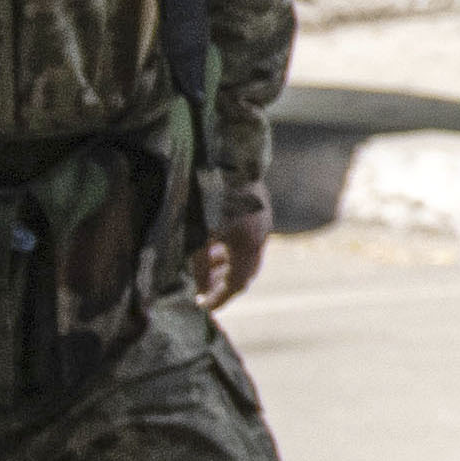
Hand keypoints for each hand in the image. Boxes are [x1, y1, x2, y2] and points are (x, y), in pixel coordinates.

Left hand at [190, 168, 272, 309]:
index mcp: (247, 245)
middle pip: (246, 271)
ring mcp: (262, 219)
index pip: (236, 284)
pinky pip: (248, 237)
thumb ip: (199, 265)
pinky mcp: (258, 206)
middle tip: (205, 291)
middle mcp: (260, 235)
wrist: (229, 153)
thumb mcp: (197, 234)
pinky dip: (232, 247)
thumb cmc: (208, 194)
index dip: (220, 298)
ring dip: (228, 264)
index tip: (204, 307)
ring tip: (207, 269)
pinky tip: (216, 243)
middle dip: (225, 283)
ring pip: (247, 253)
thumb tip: (199, 288)